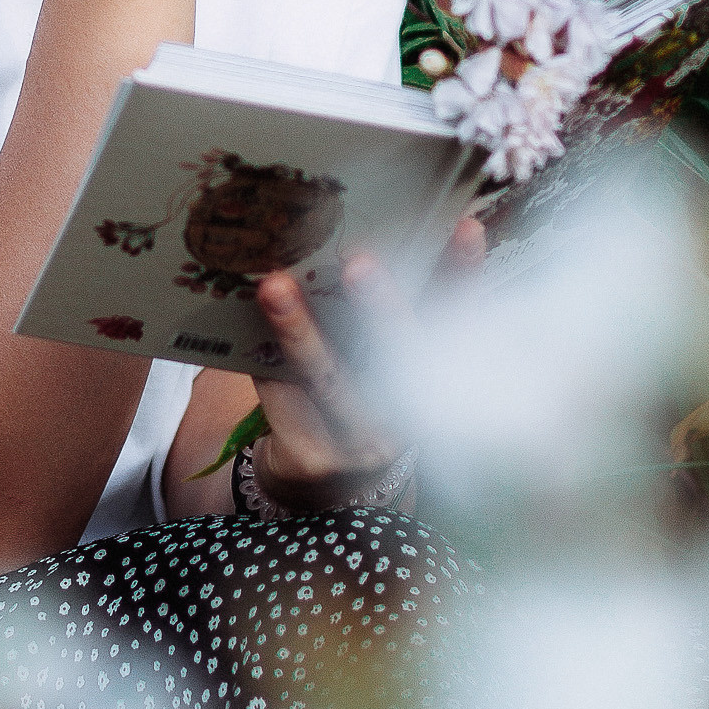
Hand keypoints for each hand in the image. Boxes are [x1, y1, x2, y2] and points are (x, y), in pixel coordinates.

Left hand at [252, 214, 486, 500]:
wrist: (322, 483)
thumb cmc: (353, 395)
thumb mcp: (378, 358)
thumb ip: (374, 312)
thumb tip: (343, 234)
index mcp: (432, 375)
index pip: (454, 318)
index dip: (462, 273)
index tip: (466, 225)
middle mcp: (408, 414)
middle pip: (399, 355)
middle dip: (381, 306)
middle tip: (360, 261)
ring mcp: (361, 442)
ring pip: (328, 378)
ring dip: (299, 330)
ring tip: (274, 285)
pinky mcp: (313, 457)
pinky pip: (283, 399)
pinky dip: (263, 359)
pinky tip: (243, 324)